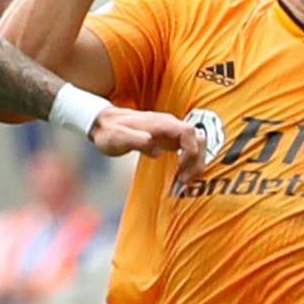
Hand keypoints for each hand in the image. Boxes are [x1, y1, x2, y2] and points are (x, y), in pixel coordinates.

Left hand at [90, 106, 209, 182]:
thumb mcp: (118, 138)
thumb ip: (136, 141)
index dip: (191, 150)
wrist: (105, 123)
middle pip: (198, 139)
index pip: (188, 132)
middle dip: (196, 161)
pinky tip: (180, 175)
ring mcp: (171, 131)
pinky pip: (189, 148)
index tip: (182, 168)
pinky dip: (189, 162)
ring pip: (196, 144)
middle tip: (183, 180)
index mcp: (160, 123)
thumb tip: (155, 148)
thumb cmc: (110, 131)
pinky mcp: (169, 139)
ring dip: (195, 163)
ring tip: (183, 180)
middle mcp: (170, 125)